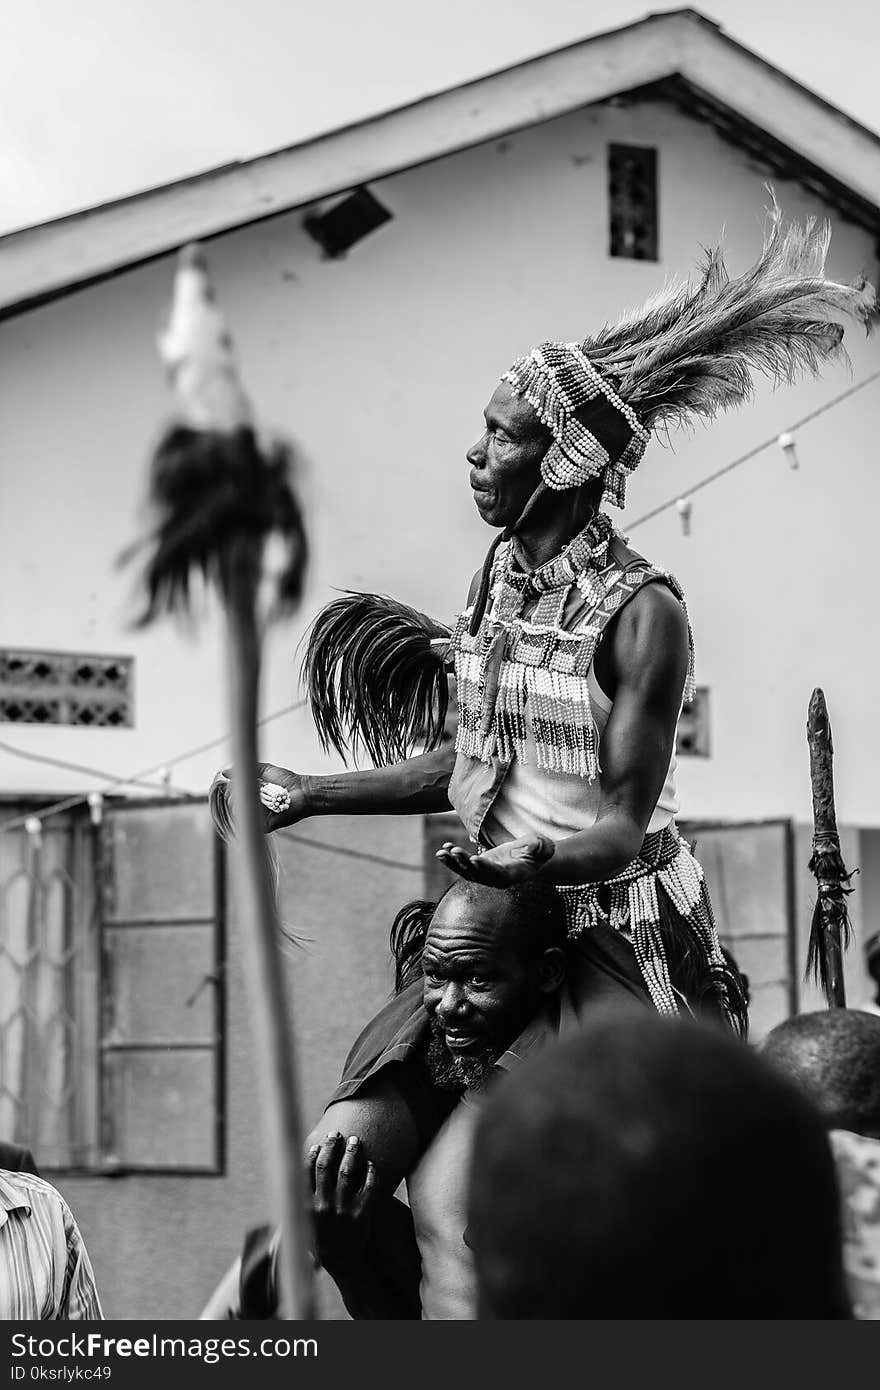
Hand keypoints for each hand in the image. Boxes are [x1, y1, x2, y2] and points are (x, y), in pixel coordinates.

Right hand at [209, 762, 309, 835]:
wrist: (302, 791)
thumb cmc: (288, 781)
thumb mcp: (265, 770)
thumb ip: (247, 770)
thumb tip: (225, 772)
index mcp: (253, 795)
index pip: (234, 795)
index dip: (231, 789)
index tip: (232, 782)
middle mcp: (254, 807)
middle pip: (233, 804)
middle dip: (234, 794)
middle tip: (241, 787)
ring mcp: (258, 817)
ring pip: (239, 813)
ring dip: (242, 801)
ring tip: (251, 792)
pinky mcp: (264, 826)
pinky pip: (251, 821)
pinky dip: (251, 810)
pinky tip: (256, 801)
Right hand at [308, 1133, 375, 1277]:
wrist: (344, 1264)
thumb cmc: (321, 1241)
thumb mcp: (303, 1225)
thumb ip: (297, 1204)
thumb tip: (286, 1183)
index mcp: (306, 1207)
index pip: (305, 1173)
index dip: (312, 1155)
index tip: (318, 1144)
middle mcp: (323, 1206)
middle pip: (326, 1167)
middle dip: (331, 1147)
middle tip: (337, 1135)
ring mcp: (342, 1210)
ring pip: (347, 1172)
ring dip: (351, 1153)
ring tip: (355, 1141)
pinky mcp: (361, 1214)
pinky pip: (367, 1187)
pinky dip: (370, 1172)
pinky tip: (371, 1163)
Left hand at [435, 834, 554, 885]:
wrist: (530, 858)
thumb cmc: (537, 851)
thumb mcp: (542, 845)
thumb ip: (538, 846)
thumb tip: (532, 846)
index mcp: (512, 875)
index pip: (497, 874)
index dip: (485, 868)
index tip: (474, 859)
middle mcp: (497, 879)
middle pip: (478, 874)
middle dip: (465, 863)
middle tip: (454, 851)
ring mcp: (486, 875)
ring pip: (467, 872)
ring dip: (453, 863)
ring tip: (441, 852)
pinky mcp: (479, 869)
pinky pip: (463, 866)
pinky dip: (453, 859)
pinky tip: (444, 849)